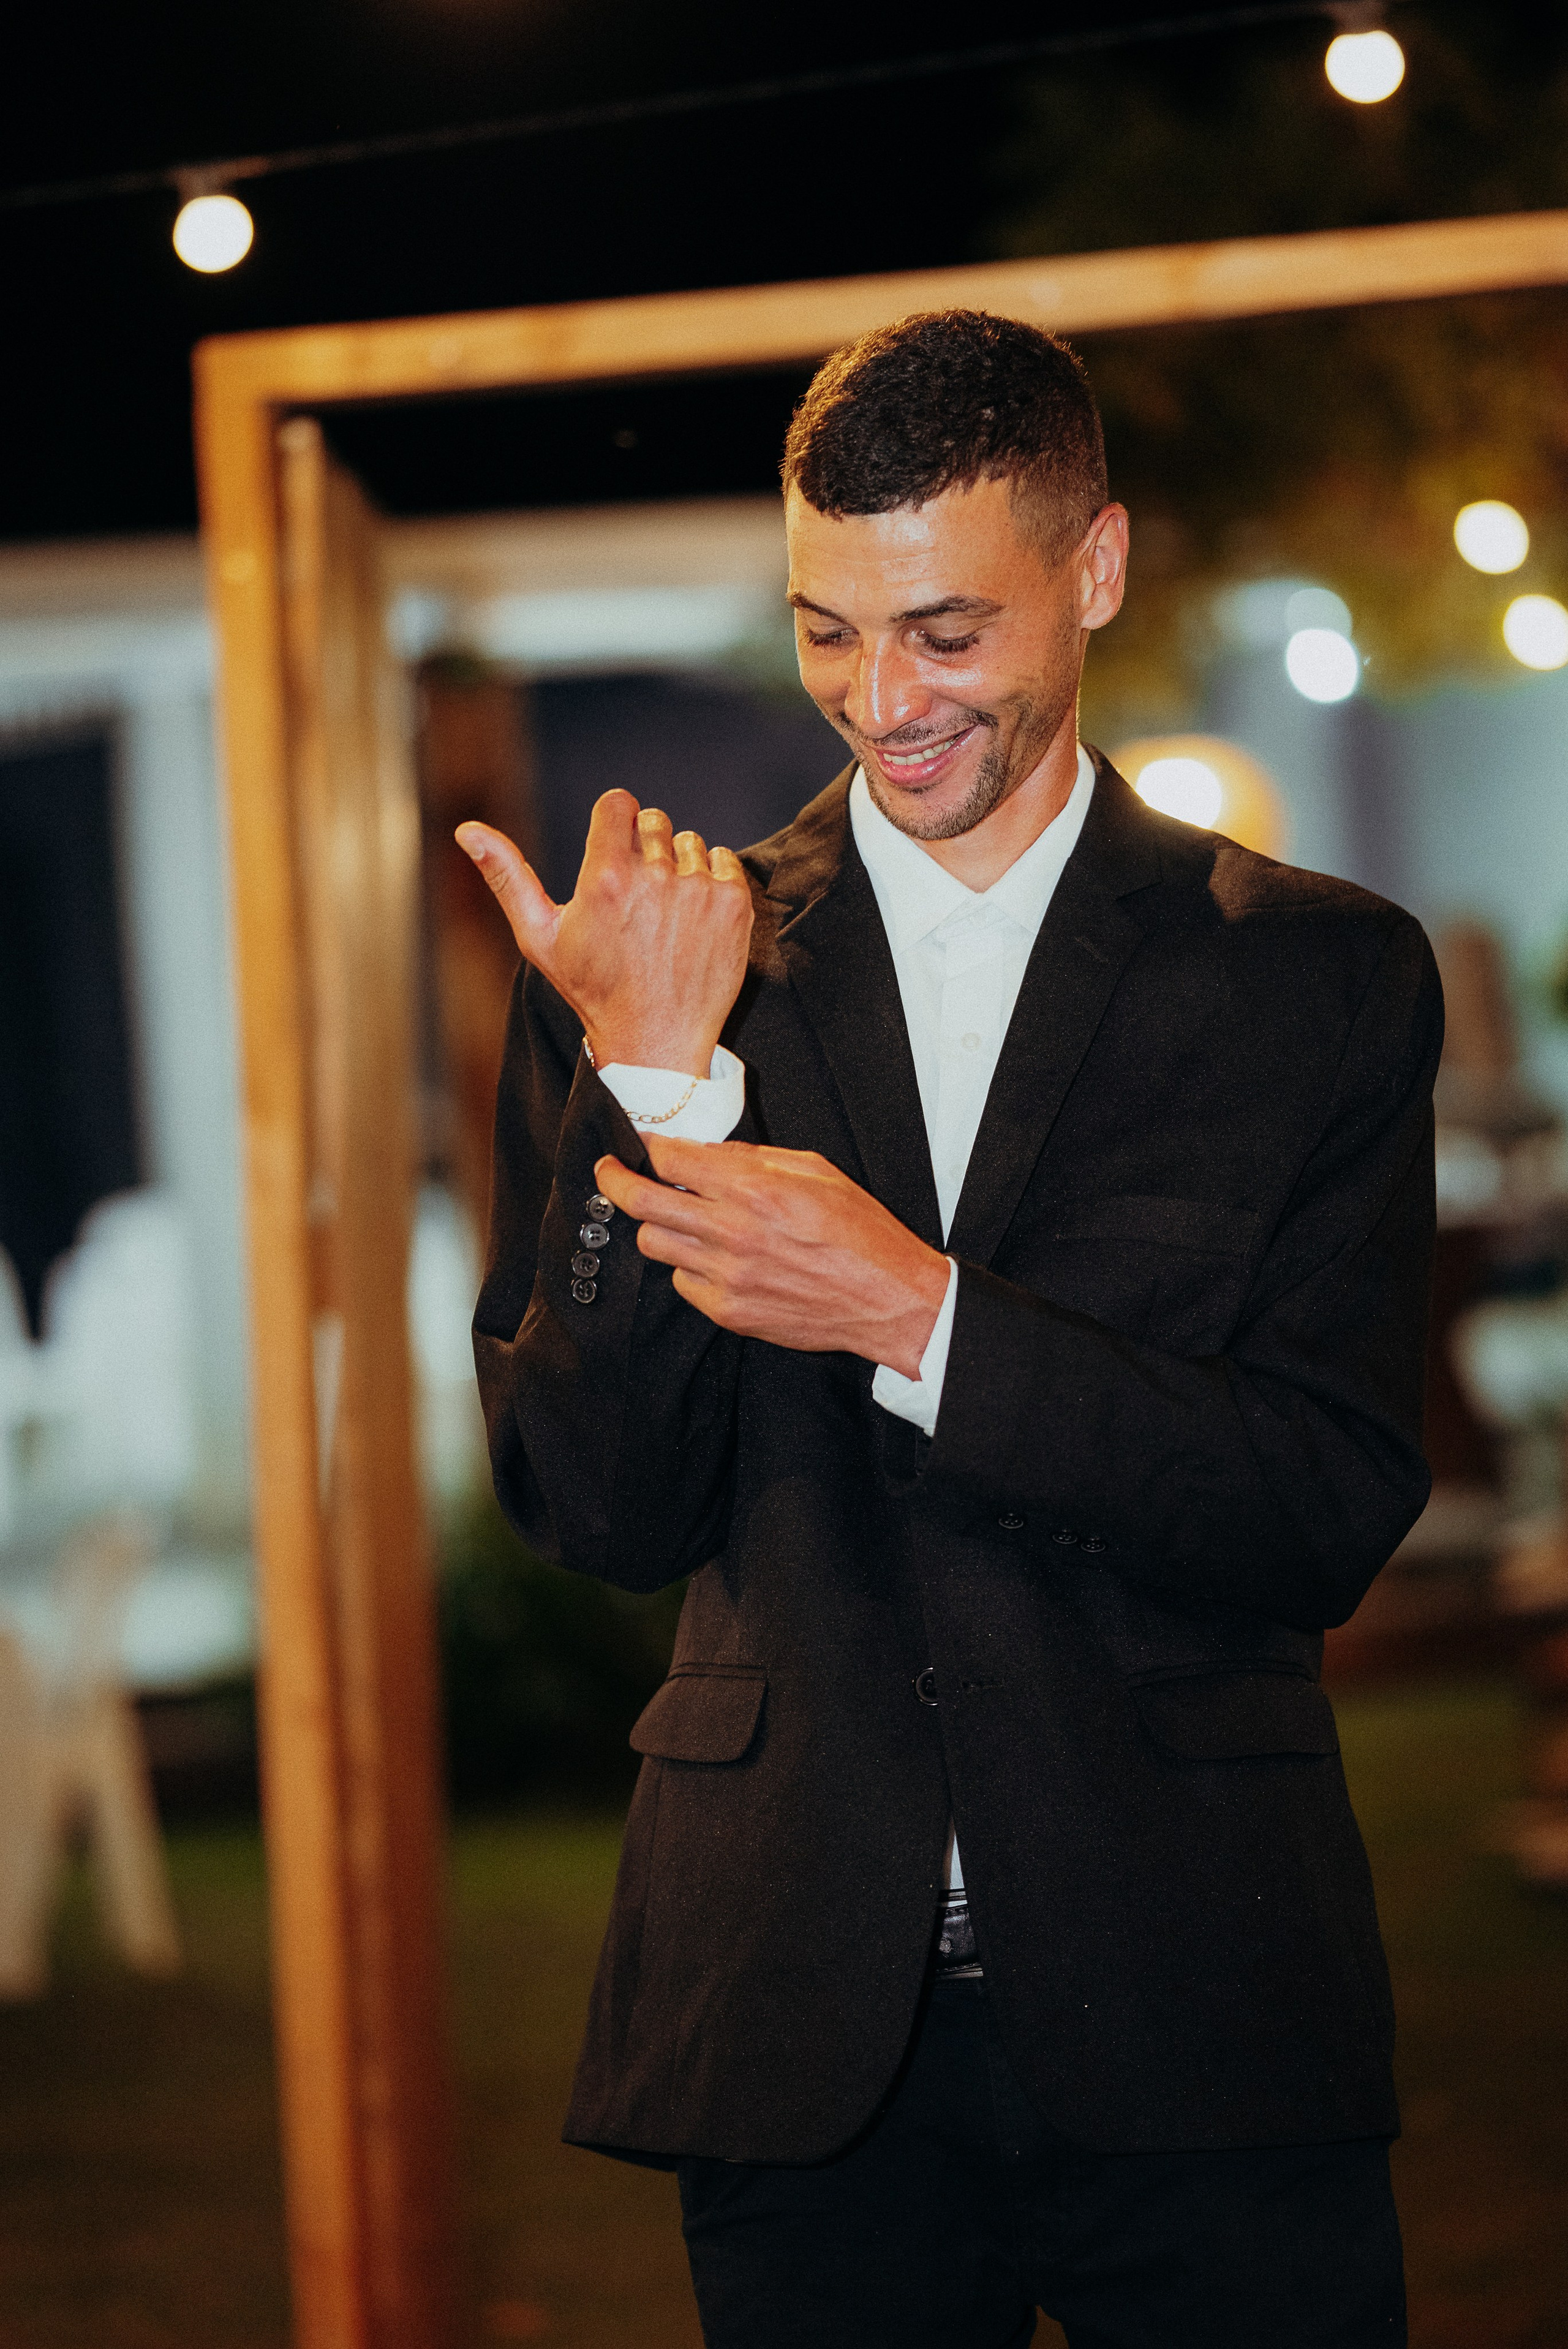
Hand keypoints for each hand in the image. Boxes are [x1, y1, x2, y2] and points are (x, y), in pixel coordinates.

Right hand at [456, 792, 752, 1078]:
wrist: (654, 1040)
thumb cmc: (592, 990)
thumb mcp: (539, 936)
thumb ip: (506, 876)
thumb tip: (466, 829)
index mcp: (607, 877)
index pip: (619, 803)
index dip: (614, 824)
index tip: (613, 853)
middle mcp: (655, 877)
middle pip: (654, 821)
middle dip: (643, 849)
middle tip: (636, 899)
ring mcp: (699, 890)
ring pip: (689, 843)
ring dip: (678, 868)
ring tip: (664, 916)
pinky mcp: (734, 904)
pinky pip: (723, 861)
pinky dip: (711, 882)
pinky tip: (692, 921)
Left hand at [593, 1135, 950, 1376]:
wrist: (887, 1299)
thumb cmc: (860, 1231)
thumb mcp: (815, 1170)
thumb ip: (754, 1159)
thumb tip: (707, 1152)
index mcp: (755, 1189)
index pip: (671, 1159)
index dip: (649, 1145)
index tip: (641, 1143)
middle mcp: (732, 1232)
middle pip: (641, 1202)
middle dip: (616, 1180)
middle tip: (609, 1172)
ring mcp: (726, 1276)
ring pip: (654, 1244)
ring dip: (658, 1226)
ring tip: (678, 1219)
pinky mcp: (729, 1311)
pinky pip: (682, 1282)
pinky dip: (689, 1266)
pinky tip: (715, 1258)